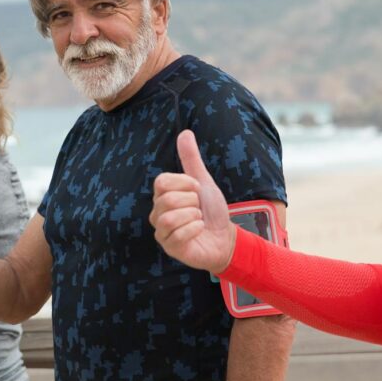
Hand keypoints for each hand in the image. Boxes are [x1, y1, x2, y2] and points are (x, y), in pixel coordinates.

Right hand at [150, 130, 235, 273]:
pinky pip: (179, 235)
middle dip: (192, 202)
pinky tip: (199, 230)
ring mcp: (162, 232)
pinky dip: (195, 229)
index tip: (197, 189)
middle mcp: (157, 213)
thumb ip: (191, 159)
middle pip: (167, 199)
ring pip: (170, 218)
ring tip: (199, 219)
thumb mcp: (203, 181)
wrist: (225, 237)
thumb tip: (185, 132)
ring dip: (193, 216)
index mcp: (162, 196)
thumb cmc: (212, 210)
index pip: (162, 181)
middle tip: (199, 208)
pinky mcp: (170, 248)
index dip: (185, 183)